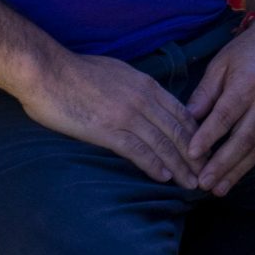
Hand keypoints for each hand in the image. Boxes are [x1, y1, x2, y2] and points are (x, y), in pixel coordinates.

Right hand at [17, 51, 198, 186]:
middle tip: (207, 173)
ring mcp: (126, 115)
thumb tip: (148, 100)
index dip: (198, 134)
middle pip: (178, 131)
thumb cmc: (76, 71)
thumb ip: (137, 88)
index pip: (182, 113)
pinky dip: (154, 165)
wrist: (46, 72)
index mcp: (146, 85)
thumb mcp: (118, 72)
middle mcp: (143, 100)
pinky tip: (164, 178)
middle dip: (196, 155)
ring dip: (180, 166)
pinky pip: (138, 150)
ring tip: (191, 183)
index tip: (206, 151)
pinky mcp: (107, 130)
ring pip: (163, 144)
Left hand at [185, 22, 254, 194]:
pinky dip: (250, 163)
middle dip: (223, 163)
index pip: (226, 115)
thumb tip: (185, 121)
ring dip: (237, 170)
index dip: (208, 136)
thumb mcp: (220, 65)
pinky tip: (235, 176)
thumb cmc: (246, 50)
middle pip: (244, 137)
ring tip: (218, 189)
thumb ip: (204, 94)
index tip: (191, 154)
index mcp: (247, 83)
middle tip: (203, 183)